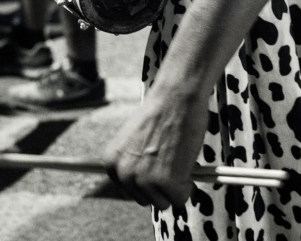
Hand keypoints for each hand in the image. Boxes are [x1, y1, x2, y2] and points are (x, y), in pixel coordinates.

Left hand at [104, 89, 209, 209]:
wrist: (177, 97)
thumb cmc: (162, 111)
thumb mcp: (135, 139)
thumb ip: (135, 161)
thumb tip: (147, 182)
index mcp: (111, 163)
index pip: (129, 189)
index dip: (148, 180)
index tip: (158, 170)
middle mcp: (123, 174)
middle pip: (146, 199)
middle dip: (162, 186)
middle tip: (173, 166)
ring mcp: (144, 179)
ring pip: (164, 202)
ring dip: (175, 187)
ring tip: (180, 164)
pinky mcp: (166, 181)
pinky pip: (180, 198)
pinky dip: (188, 186)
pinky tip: (187, 165)